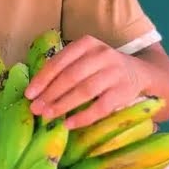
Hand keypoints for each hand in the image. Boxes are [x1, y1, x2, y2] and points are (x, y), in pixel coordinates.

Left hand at [25, 35, 147, 128]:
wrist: (140, 72)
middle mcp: (102, 55)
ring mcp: (115, 73)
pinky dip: (83, 117)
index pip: (59, 62)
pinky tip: (68, 124)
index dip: (42, 79)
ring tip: (47, 115)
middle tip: (35, 108)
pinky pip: (101, 107)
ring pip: (84, 91)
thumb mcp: (83, 59)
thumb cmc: (100, 67)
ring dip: (63, 105)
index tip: (29, 94)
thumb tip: (35, 92)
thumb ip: (63, 68)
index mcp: (87, 44)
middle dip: (50, 94)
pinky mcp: (124, 91)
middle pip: (71, 76)